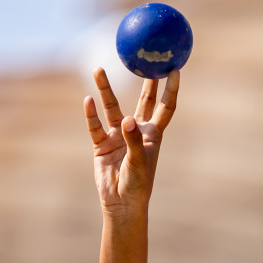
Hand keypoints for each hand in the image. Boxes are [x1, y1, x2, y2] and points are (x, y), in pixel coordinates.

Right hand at [84, 67, 178, 217]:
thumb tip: (127, 121)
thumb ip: (134, 142)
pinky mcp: (102, 144)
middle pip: (143, 100)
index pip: (166, 107)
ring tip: (98, 69)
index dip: (171, 89)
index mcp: (153, 134)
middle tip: (143, 59)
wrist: (121, 203)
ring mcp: (118, 136)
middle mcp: (137, 130)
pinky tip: (87, 100)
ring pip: (111, 107)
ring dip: (104, 89)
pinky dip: (91, 114)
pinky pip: (95, 126)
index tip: (175, 69)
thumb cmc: (137, 185)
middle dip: (145, 81)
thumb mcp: (139, 163)